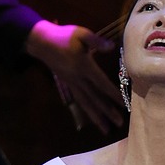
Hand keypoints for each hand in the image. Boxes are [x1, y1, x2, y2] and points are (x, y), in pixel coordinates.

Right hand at [24, 19, 123, 133]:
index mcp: (84, 66)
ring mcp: (72, 83)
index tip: (123, 104)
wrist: (41, 43)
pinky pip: (79, 100)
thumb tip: (111, 47)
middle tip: (119, 123)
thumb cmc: (63, 37)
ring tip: (106, 130)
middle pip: (94, 98)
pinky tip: (93, 117)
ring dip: (96, 117)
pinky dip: (87, 111)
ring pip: (85, 103)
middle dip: (107, 111)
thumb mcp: (81, 34)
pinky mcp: (68, 84)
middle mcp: (78, 79)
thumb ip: (96, 42)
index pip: (101, 83)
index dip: (113, 94)